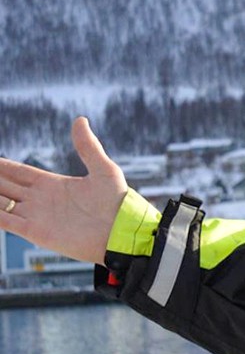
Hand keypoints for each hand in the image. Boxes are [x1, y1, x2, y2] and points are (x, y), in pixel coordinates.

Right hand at [0, 117, 128, 264]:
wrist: (123, 234)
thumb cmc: (118, 204)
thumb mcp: (104, 170)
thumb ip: (88, 146)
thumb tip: (80, 120)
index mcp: (52, 184)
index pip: (17, 172)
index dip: (1, 165)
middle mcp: (40, 200)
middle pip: (5, 185)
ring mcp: (36, 216)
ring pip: (1, 202)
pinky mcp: (36, 232)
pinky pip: (6, 221)